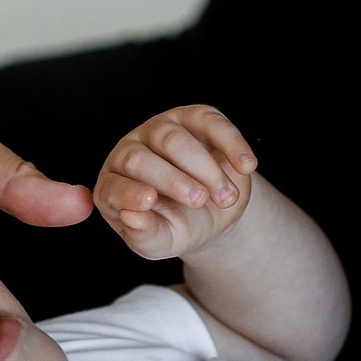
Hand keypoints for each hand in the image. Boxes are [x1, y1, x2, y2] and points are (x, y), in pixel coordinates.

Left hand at [94, 105, 259, 261]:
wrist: (213, 213)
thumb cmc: (178, 227)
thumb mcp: (163, 242)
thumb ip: (146, 236)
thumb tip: (132, 218)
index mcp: (114, 185)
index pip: (113, 186)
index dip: (129, 193)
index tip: (149, 201)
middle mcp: (129, 152)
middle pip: (140, 159)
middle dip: (173, 181)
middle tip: (200, 201)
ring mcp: (160, 130)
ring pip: (174, 139)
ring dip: (204, 169)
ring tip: (226, 197)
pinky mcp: (194, 118)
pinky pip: (211, 123)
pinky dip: (231, 143)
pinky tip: (247, 166)